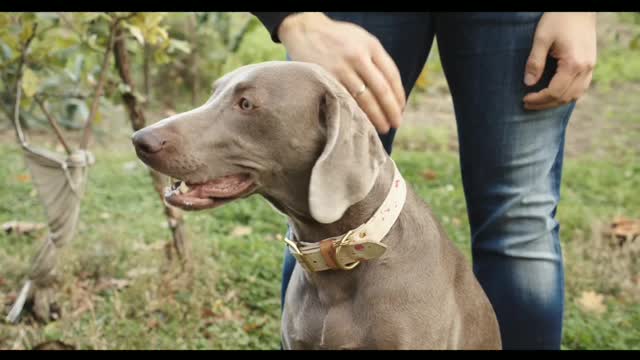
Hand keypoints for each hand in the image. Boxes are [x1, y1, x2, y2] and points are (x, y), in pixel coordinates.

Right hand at [278, 12, 404, 133]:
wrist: (306, 30)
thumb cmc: (337, 38)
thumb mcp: (361, 39)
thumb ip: (375, 59)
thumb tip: (392, 89)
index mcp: (371, 46)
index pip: (392, 75)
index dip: (399, 95)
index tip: (401, 109)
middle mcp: (358, 56)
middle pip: (381, 90)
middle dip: (391, 110)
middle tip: (396, 124)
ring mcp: (342, 68)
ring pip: (365, 99)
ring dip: (376, 117)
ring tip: (382, 128)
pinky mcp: (327, 79)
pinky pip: (346, 101)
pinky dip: (356, 114)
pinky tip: (362, 122)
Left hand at [523, 12, 596, 109]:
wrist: (579, 7)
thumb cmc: (559, 19)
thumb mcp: (542, 38)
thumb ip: (535, 62)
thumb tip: (528, 83)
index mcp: (574, 64)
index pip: (555, 92)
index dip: (539, 99)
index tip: (524, 99)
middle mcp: (585, 69)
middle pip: (565, 97)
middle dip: (545, 104)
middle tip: (527, 104)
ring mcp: (591, 67)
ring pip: (575, 95)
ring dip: (556, 102)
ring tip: (539, 102)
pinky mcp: (591, 64)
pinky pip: (581, 87)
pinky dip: (567, 94)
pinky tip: (554, 94)